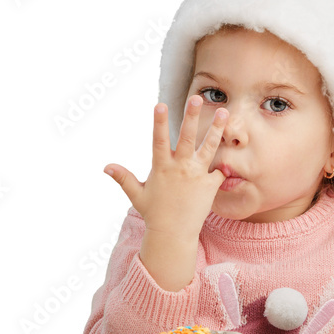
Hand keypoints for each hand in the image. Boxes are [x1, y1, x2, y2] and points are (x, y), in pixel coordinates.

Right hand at [105, 95, 229, 237]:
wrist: (173, 234)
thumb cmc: (154, 214)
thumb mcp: (137, 194)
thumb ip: (124, 178)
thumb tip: (106, 166)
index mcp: (161, 168)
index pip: (159, 140)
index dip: (159, 122)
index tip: (161, 104)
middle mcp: (180, 168)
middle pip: (187, 138)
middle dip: (192, 117)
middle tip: (197, 98)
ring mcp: (197, 176)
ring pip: (208, 147)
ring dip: (216, 129)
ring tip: (225, 112)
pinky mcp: (210, 186)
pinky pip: (218, 171)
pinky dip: (220, 167)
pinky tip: (226, 158)